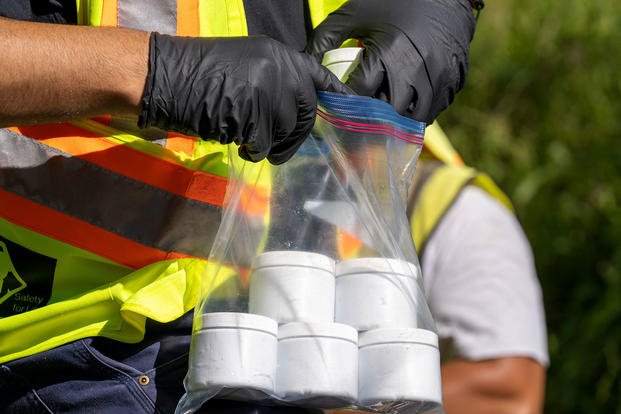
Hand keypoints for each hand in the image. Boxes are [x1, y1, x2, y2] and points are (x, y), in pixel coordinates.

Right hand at [138, 34, 351, 163]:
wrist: (163, 75)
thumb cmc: (198, 74)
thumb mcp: (247, 67)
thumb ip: (276, 83)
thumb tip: (297, 111)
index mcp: (279, 55)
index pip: (320, 76)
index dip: (336, 96)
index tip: (350, 108)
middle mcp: (279, 70)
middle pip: (305, 113)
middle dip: (295, 135)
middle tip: (277, 146)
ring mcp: (268, 91)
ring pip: (285, 131)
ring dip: (270, 144)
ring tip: (248, 140)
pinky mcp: (254, 114)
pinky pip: (266, 144)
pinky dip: (254, 150)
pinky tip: (240, 144)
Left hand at [306, 0, 474, 122]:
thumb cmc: (393, 3)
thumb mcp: (355, 14)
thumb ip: (326, 38)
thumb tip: (306, 65)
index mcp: (388, 52)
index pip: (362, 95)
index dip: (348, 105)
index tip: (341, 109)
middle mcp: (415, 69)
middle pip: (389, 113)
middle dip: (375, 119)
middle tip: (363, 119)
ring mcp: (439, 77)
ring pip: (415, 118)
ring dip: (399, 122)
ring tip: (386, 117)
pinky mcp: (454, 81)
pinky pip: (435, 110)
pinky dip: (420, 114)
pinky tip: (407, 107)